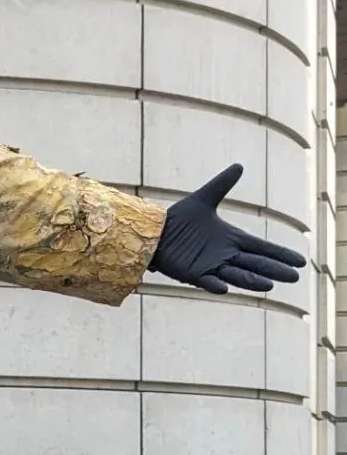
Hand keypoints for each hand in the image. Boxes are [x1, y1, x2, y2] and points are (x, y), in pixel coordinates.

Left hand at [149, 164, 305, 293]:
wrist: (154, 231)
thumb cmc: (179, 219)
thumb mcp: (203, 199)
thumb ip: (222, 184)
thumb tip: (239, 166)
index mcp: (231, 239)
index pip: (262, 248)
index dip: (280, 254)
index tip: (300, 262)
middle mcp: (225, 255)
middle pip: (255, 263)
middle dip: (274, 270)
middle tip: (294, 278)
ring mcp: (210, 266)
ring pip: (237, 275)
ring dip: (252, 280)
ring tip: (270, 284)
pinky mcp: (193, 274)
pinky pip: (207, 281)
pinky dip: (215, 284)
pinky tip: (225, 288)